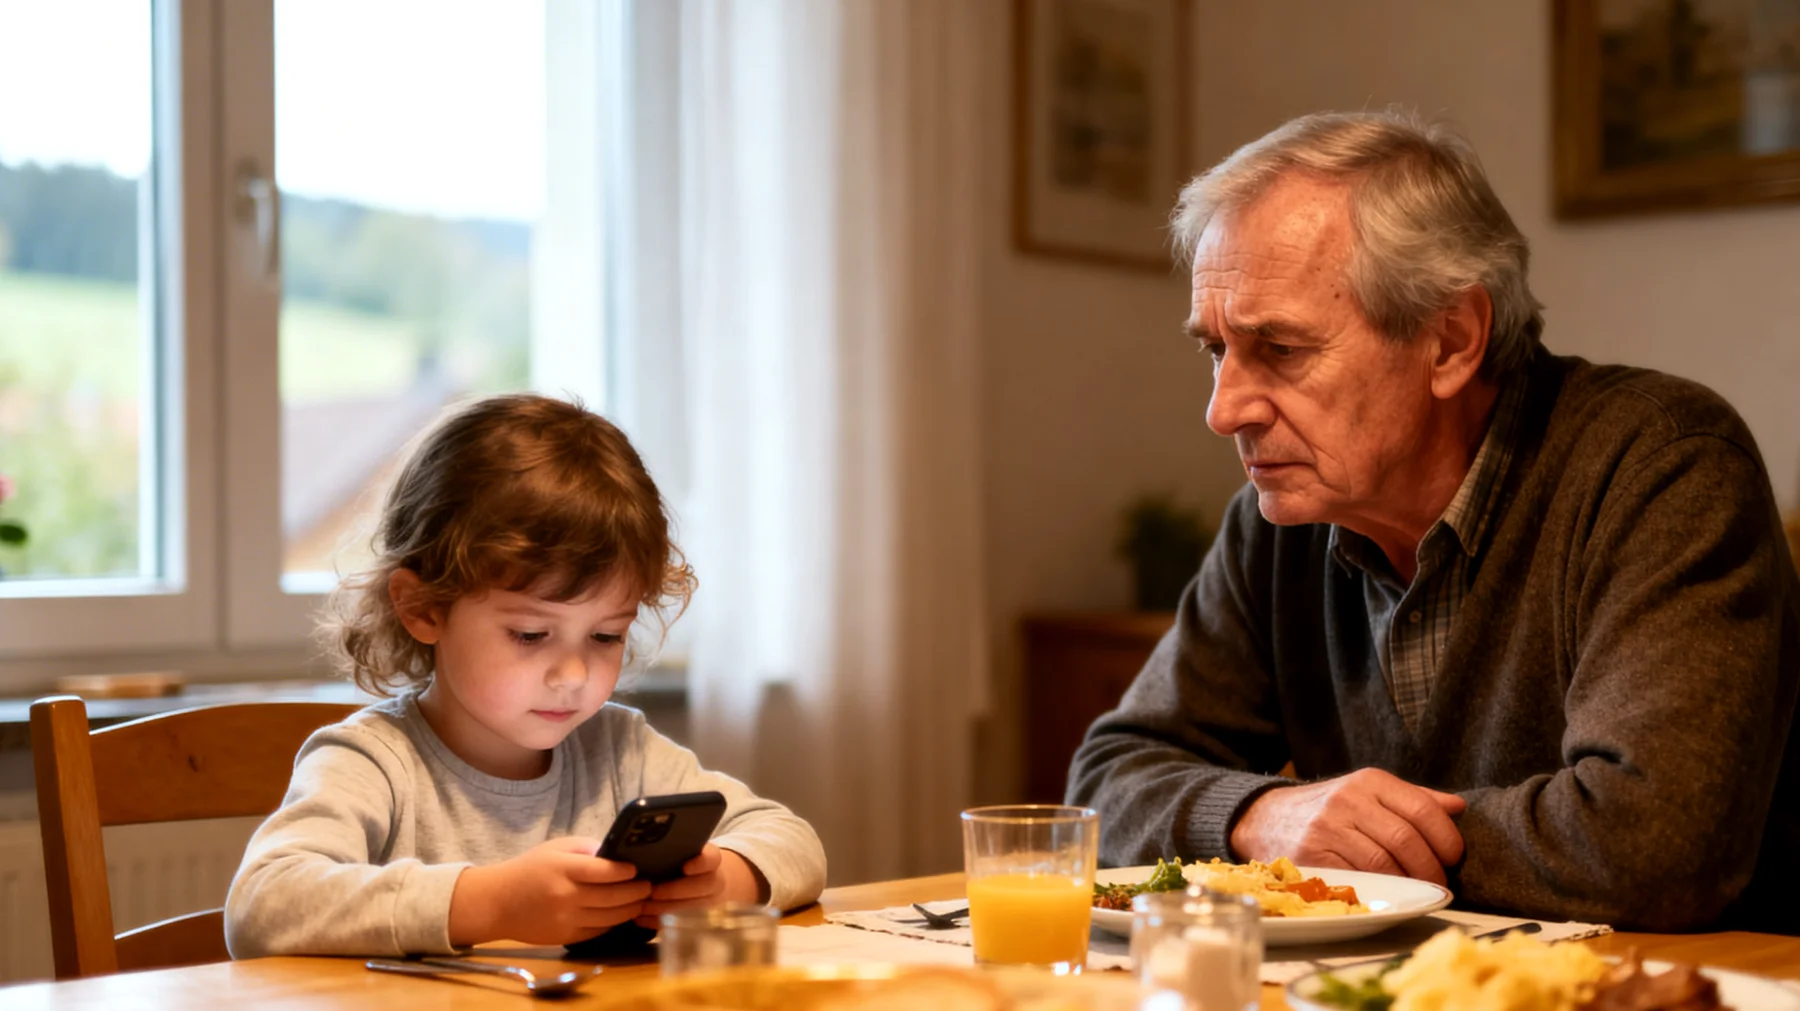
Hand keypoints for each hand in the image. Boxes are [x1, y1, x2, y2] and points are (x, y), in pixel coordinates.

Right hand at [449, 836, 650, 945]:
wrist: (498, 902)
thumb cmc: (530, 869)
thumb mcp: (556, 848)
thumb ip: (587, 849)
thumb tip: (617, 855)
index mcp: (564, 869)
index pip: (603, 871)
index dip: (625, 871)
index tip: (637, 869)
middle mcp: (566, 895)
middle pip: (612, 897)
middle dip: (636, 892)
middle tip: (649, 886)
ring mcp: (566, 919)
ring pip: (609, 917)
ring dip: (630, 909)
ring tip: (641, 901)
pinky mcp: (565, 936)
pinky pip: (598, 931)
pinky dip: (613, 923)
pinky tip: (622, 914)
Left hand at [634, 845, 768, 927]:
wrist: (708, 882)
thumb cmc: (688, 863)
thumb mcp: (685, 852)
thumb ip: (671, 850)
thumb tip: (639, 847)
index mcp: (712, 860)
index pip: (712, 858)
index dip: (701, 863)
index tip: (686, 867)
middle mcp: (716, 881)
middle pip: (702, 886)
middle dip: (675, 891)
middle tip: (651, 892)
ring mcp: (710, 903)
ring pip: (692, 908)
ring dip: (665, 909)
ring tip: (641, 907)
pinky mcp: (699, 921)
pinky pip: (680, 925)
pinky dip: (659, 922)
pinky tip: (641, 919)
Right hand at [1228, 768, 1466, 886]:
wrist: (1266, 817)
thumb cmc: (1328, 809)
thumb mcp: (1368, 792)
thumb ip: (1413, 799)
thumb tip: (1458, 806)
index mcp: (1369, 780)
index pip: (1422, 809)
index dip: (1446, 838)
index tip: (1453, 857)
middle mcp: (1348, 800)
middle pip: (1405, 839)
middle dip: (1430, 868)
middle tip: (1438, 883)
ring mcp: (1327, 827)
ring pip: (1382, 863)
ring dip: (1408, 884)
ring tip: (1417, 891)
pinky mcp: (1311, 854)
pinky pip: (1355, 878)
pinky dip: (1379, 890)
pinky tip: (1388, 894)